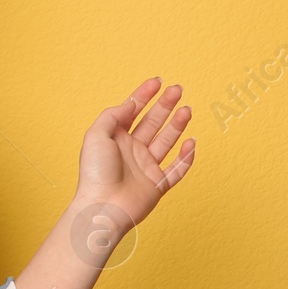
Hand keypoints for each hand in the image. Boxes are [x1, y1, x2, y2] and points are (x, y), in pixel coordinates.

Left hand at [74, 77, 195, 233]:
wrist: (103, 206)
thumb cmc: (96, 172)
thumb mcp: (97, 135)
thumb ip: (113, 116)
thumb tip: (130, 103)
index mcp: (115, 138)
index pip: (132, 112)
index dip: (144, 95)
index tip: (157, 81)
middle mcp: (131, 150)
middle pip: (152, 123)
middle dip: (164, 105)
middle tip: (177, 89)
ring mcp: (146, 167)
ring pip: (166, 142)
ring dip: (177, 125)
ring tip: (186, 109)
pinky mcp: (157, 184)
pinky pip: (177, 169)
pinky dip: (186, 157)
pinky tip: (192, 142)